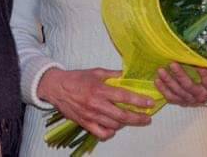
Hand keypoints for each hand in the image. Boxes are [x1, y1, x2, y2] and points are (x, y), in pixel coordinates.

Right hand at [36, 67, 153, 140]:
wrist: (56, 87)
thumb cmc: (77, 78)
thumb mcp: (96, 72)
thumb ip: (113, 75)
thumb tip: (127, 76)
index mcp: (100, 90)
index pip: (124, 97)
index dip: (139, 101)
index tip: (150, 103)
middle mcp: (96, 104)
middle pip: (122, 116)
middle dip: (138, 118)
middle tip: (148, 118)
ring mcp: (90, 116)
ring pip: (113, 125)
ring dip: (126, 124)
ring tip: (133, 120)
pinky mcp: (84, 123)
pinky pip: (101, 133)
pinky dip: (110, 132)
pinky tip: (115, 127)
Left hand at [154, 63, 206, 105]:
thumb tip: (206, 50)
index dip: (204, 74)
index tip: (199, 64)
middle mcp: (201, 95)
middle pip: (189, 86)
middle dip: (180, 75)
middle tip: (172, 64)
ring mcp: (191, 100)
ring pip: (178, 92)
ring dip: (168, 81)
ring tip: (160, 71)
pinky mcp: (183, 102)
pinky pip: (171, 98)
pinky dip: (163, 90)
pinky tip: (157, 81)